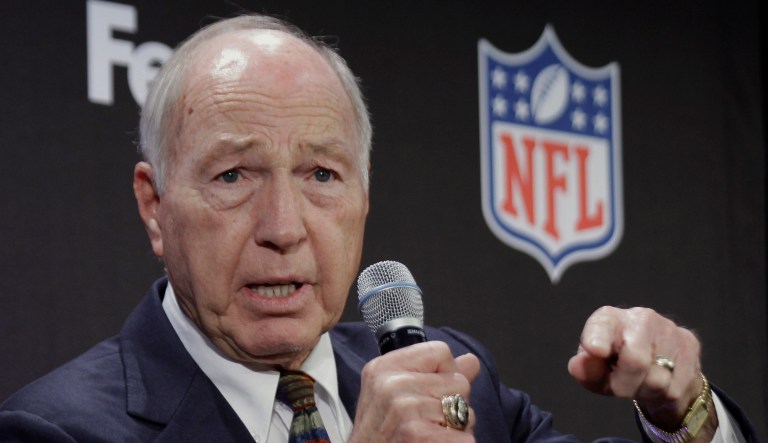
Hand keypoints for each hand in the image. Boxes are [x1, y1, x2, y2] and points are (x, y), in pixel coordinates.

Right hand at [349, 341, 479, 442]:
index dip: (445, 375)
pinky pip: (465, 438)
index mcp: (384, 368)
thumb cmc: (382, 436)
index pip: (441, 351)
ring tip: (429, 437)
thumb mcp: (396, 397)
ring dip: (455, 429)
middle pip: (458, 382)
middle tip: (427, 423)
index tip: (428, 395)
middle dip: (452, 405)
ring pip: (465, 412)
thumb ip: (435, 376)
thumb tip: (471, 361)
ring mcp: (404, 409)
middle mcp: (391, 384)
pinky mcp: (418, 435)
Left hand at [567, 306, 709, 431]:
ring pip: (658, 379)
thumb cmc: (618, 366)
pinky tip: (661, 383)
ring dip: (646, 391)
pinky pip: (676, 386)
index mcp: (608, 318)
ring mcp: (668, 328)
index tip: (596, 350)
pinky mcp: (690, 344)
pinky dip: (664, 395)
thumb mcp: (596, 371)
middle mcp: (640, 317)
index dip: (597, 338)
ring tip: (641, 383)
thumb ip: (586, 370)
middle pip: (635, 360)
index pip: (602, 326)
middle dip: (625, 385)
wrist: (661, 367)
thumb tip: (578, 365)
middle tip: (620, 389)